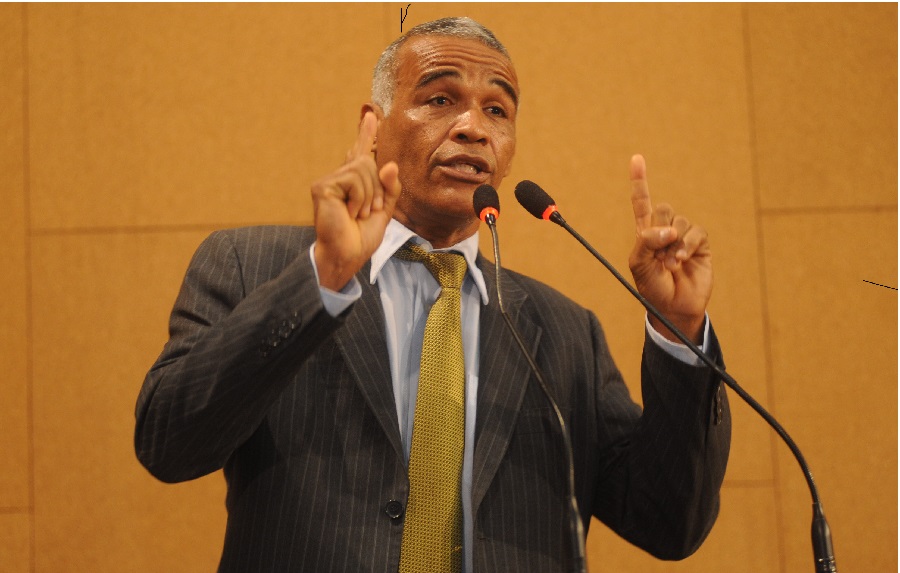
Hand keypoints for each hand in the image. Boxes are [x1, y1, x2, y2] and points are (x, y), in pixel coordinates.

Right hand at [312, 111, 401, 289]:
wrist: (347, 255)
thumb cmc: (361, 237)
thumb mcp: (384, 211)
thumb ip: (390, 188)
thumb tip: (390, 165)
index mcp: (354, 183)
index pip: (360, 153)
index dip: (365, 133)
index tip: (370, 115)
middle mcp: (339, 178)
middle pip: (368, 161)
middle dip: (377, 187)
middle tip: (370, 210)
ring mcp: (329, 181)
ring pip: (363, 169)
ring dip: (369, 195)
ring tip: (359, 214)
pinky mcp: (322, 186)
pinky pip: (353, 179)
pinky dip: (359, 198)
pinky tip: (349, 213)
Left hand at [627, 155, 711, 342]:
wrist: (674, 307)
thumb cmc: (652, 287)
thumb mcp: (639, 264)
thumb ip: (646, 241)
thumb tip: (668, 230)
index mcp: (645, 233)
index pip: (642, 202)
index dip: (640, 181)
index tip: (636, 158)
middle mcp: (664, 230)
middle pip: (662, 208)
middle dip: (658, 228)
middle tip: (657, 252)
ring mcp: (683, 236)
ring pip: (679, 221)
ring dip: (672, 243)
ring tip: (669, 263)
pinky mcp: (700, 244)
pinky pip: (695, 232)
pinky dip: (686, 245)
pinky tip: (681, 260)